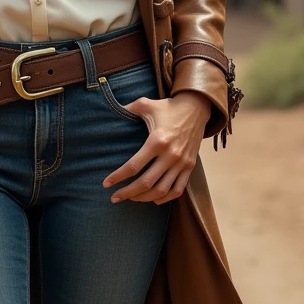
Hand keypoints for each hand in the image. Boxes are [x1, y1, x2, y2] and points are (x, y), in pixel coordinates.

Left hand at [102, 90, 211, 204]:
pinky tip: (153, 199)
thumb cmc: (168, 107)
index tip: (106, 184)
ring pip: (161, 190)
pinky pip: (178, 190)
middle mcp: (170, 155)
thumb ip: (127, 109)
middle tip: (114, 197)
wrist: (197, 108)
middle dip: (127, 193)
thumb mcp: (146, 104)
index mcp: (157, 141)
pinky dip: (165, 198)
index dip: (117, 177)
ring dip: (144, 198)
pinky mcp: (190, 166)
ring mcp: (182, 163)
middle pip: (146, 183)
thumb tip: (111, 110)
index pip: (133, 166)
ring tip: (131, 198)